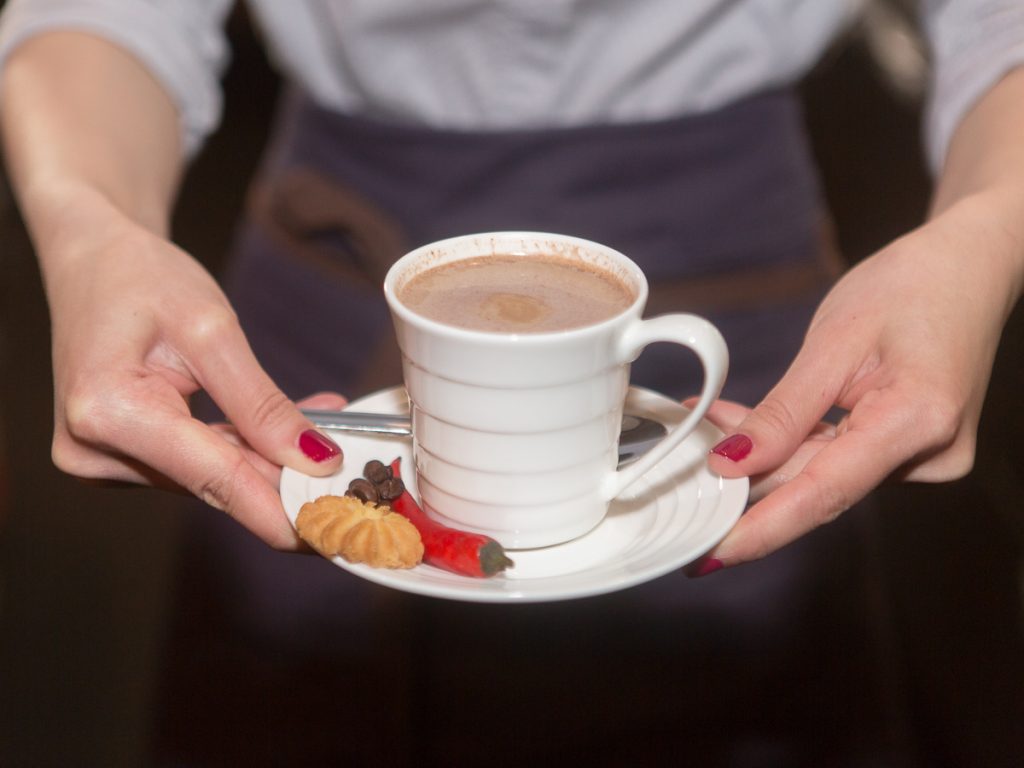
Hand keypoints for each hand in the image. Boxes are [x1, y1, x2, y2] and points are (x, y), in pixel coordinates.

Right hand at [43, 191, 345, 548]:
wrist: (92, 261)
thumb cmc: (141, 278)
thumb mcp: (212, 329)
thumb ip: (262, 403)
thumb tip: (315, 460)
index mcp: (107, 412)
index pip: (215, 478)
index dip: (281, 510)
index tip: (333, 536)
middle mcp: (95, 451)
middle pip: (217, 482)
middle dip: (288, 478)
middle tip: (358, 479)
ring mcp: (103, 460)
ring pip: (213, 475)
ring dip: (272, 456)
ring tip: (330, 427)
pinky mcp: (121, 457)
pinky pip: (199, 462)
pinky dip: (246, 447)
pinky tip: (290, 430)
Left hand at [691, 195, 1021, 572]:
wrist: (969, 268)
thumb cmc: (910, 287)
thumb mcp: (834, 341)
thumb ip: (784, 411)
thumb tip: (733, 464)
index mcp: (918, 419)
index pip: (825, 493)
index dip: (763, 529)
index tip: (712, 555)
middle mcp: (931, 453)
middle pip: (818, 483)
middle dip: (748, 474)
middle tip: (686, 459)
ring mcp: (926, 457)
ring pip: (823, 472)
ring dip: (766, 453)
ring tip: (709, 422)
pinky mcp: (912, 450)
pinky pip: (839, 457)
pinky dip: (793, 443)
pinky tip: (748, 427)